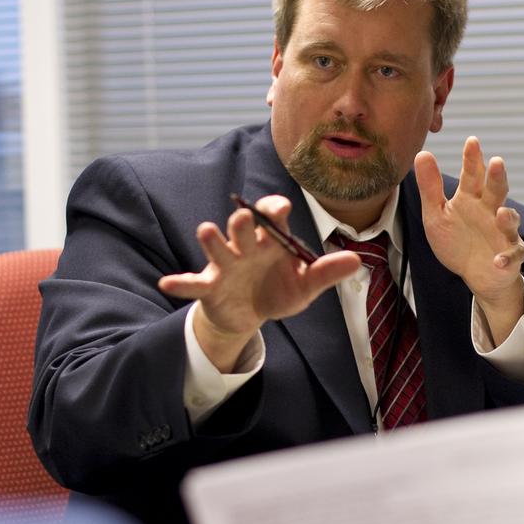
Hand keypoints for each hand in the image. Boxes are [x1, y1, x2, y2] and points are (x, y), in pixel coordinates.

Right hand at [158, 196, 359, 371]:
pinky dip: (180, 283)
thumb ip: (326, 273)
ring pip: (217, 247)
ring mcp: (225, 265)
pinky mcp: (209, 286)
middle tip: (244, 218)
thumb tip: (356, 261)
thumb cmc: (278, 290)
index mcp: (271, 240)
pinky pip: (193, 283)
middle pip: (242, 227)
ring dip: (212, 239)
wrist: (251, 315)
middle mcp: (246, 246)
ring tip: (206, 230)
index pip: (271, 215)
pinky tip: (167, 283)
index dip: (273, 209)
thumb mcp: (305, 286)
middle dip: (242, 222)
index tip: (280, 209)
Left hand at [415, 137, 523, 343]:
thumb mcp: (436, 215)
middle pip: (497, 192)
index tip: (472, 141)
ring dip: (508, 218)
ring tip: (501, 213)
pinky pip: (512, 256)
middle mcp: (491, 211)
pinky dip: (507, 258)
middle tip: (497, 162)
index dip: (472, 160)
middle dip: (498, 178)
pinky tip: (497, 260)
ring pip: (510, 222)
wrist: (475, 274)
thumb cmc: (456, 240)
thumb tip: (422, 153)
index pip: (472, 176)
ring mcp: (504, 233)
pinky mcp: (510, 256)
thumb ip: (430, 187)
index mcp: (471, 199)